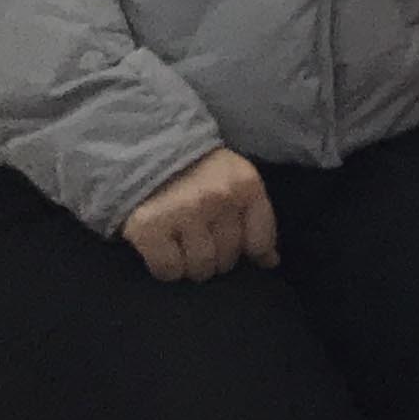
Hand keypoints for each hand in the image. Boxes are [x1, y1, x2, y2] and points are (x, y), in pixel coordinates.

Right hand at [125, 146, 276, 281]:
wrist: (147, 149)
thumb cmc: (198, 171)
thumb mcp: (236, 181)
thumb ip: (256, 217)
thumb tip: (270, 262)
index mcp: (245, 185)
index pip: (260, 241)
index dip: (248, 252)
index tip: (236, 247)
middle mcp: (217, 198)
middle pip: (228, 258)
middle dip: (217, 258)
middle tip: (202, 242)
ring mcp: (183, 212)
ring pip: (200, 268)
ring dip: (191, 266)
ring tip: (183, 248)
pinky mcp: (150, 227)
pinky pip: (168, 270)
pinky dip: (166, 269)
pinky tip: (164, 252)